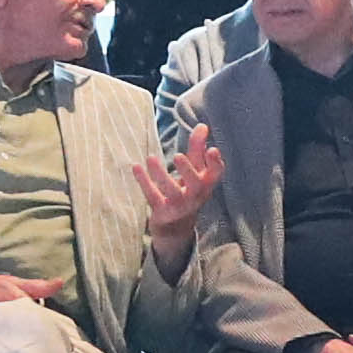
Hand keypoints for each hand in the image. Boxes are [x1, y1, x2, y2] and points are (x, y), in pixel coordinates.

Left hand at [139, 126, 224, 256]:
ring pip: (171, 191)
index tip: (213, 149)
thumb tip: (202, 125)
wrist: (177, 226)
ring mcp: (179, 205)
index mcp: (206, 183)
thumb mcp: (195, 170)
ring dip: (160, 174)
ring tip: (150, 158)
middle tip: (178, 155)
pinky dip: (144, 182)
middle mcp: (195, 195)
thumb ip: (198, 148)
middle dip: (188, 170)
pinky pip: (152, 196)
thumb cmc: (188, 190)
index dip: (216, 163)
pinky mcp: (162, 211)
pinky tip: (136, 167)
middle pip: (195, 184)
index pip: (216, 174)